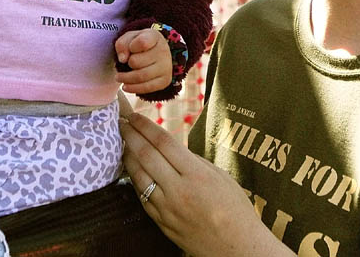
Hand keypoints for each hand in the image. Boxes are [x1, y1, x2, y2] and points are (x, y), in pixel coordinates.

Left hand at [114, 28, 172, 93]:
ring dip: (126, 79)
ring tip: (118, 77)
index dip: (130, 47)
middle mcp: (163, 51)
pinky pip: (147, 88)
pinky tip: (125, 86)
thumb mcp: (128, 38)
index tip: (130, 48)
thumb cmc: (138, 44)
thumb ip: (122, 44)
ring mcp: (166, 67)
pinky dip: (133, 88)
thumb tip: (123, 59)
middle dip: (127, 64)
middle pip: (137, 62)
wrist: (154, 52)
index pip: (142, 43)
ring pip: (141, 77)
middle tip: (124, 64)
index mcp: (154, 37)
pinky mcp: (165, 80)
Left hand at [120, 112, 294, 256]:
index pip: (164, 142)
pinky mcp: (161, 223)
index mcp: (196, 174)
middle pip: (146, 155)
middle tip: (121, 122)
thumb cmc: (236, 211)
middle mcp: (178, 190)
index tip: (134, 116)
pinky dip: (134, 179)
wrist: (238, 250)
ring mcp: (167, 208)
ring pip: (138, 176)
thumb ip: (193, 161)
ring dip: (127, 156)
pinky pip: (142, 196)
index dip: (145, 126)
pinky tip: (131, 169)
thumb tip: (170, 147)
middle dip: (130, 135)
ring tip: (122, 143)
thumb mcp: (220, 176)